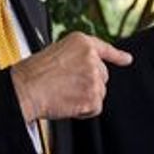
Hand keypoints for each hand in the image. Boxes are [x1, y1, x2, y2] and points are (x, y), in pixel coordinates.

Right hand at [10, 33, 133, 120]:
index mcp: (81, 42)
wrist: (25, 89)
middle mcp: (91, 57)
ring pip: (99, 92)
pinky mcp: (93, 96)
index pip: (104, 49)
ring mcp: (94, 77)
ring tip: (64, 94)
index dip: (117, 56)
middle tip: (66, 86)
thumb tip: (90, 71)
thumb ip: (77, 57)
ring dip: (85, 98)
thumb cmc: (33, 73)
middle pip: (102, 76)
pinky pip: (95, 107)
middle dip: (89, 84)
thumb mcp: (57, 52)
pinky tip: (68, 104)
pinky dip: (84, 111)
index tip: (127, 59)